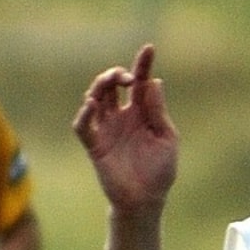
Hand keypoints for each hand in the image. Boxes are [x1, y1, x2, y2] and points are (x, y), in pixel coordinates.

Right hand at [72, 45, 177, 216]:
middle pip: (112, 85)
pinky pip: (83, 126)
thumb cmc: (159, 172)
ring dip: (100, 86)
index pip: (140, 82)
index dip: (142, 64)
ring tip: (110, 84)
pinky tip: (91, 105)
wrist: (145, 200)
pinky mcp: (95, 145)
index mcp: (142, 113)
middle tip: (127, 77)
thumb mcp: (166, 138)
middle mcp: (122, 117)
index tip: (149, 48)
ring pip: (95, 98)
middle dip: (116, 74)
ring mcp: (107, 130)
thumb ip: (158, 112)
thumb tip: (154, 82)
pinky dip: (84, 114)